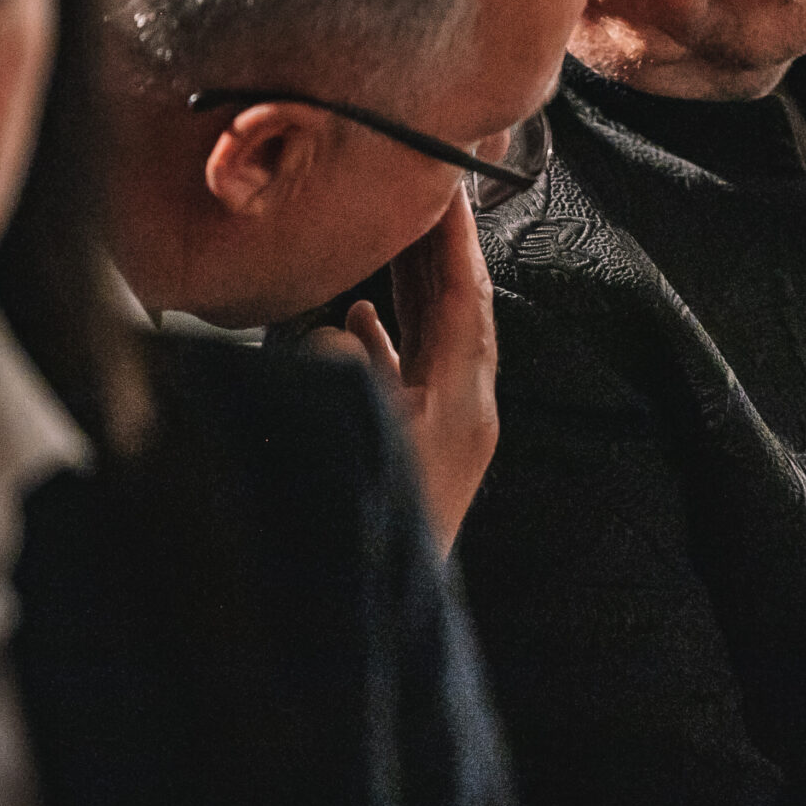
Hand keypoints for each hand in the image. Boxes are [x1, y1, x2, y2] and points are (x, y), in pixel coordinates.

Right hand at [305, 187, 497, 552]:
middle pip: (457, 309)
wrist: (360, 625)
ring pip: (430, 339)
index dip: (457, 236)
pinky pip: (405, 375)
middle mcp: (463, 412)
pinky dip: (384, 336)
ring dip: (413, 286)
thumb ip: (344, 365)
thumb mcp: (357, 430)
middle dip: (439, 248)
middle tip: (424, 186)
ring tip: (390, 235)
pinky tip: (355, 319)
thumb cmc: (371, 526)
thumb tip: (336, 328)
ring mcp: (441, 435)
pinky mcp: (414, 454)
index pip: (468, 296)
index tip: (449, 180)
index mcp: (464, 401)